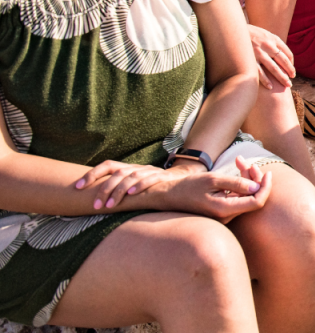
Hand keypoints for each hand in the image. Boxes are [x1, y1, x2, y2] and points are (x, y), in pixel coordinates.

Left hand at [75, 160, 189, 209]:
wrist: (181, 184)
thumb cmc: (153, 190)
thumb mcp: (133, 188)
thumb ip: (118, 191)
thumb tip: (92, 201)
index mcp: (128, 168)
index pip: (107, 165)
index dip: (91, 174)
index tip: (77, 187)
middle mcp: (137, 168)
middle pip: (117, 173)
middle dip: (104, 189)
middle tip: (95, 205)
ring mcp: (150, 171)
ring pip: (131, 177)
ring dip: (118, 191)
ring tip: (110, 205)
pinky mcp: (162, 178)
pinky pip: (150, 179)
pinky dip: (140, 185)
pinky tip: (131, 194)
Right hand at [161, 156, 271, 222]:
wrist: (169, 196)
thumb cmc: (188, 186)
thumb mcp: (212, 180)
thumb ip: (235, 183)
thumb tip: (257, 187)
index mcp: (224, 210)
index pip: (256, 202)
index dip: (265, 187)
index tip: (267, 172)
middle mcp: (226, 216)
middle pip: (253, 198)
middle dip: (255, 178)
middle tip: (245, 162)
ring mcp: (225, 215)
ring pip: (246, 196)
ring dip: (248, 178)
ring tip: (239, 161)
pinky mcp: (222, 211)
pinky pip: (238, 197)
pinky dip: (240, 183)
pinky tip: (237, 167)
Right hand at [248, 25, 294, 88]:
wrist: (232, 28)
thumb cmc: (248, 32)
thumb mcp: (262, 33)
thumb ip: (271, 42)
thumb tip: (279, 53)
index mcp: (273, 38)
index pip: (287, 53)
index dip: (291, 62)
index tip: (291, 70)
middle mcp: (268, 45)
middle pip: (283, 61)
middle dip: (290, 71)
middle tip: (293, 78)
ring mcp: (259, 52)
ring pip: (274, 68)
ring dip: (282, 77)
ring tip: (287, 85)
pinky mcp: (249, 59)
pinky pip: (259, 72)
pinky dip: (266, 80)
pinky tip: (270, 87)